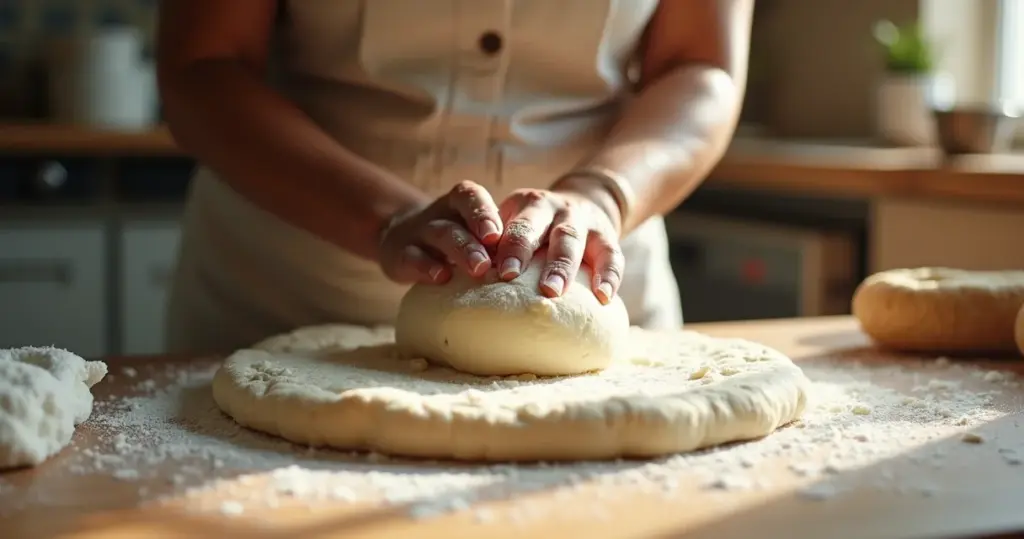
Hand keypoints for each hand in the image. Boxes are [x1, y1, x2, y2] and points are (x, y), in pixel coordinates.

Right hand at [378, 181, 502, 283]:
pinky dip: (426, 267)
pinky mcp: (400, 254)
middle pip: (458, 218)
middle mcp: (441, 211)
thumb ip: (501, 243)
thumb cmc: (460, 241)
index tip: (497, 235)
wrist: (403, 239)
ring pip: (440, 234)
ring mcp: (419, 231)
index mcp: (463, 201)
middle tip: (492, 262)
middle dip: (476, 239)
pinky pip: (411, 258)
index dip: (484, 213)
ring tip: (478, 269)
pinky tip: (441, 278)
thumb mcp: (476, 234)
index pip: (472, 197)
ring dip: (460, 251)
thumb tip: (544, 267)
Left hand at [495, 184, 624, 304]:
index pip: (513, 223)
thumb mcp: (518, 223)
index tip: (495, 269)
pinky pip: (611, 254)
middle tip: (509, 276)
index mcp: (527, 205)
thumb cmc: (539, 228)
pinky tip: (604, 297)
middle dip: (522, 248)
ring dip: (561, 265)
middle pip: (538, 226)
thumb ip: (496, 246)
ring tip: (552, 291)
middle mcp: (554, 209)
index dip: (504, 244)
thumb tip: (460, 281)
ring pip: (571, 238)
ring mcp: (582, 221)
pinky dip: (609, 275)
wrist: (587, 203)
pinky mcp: (607, 236)